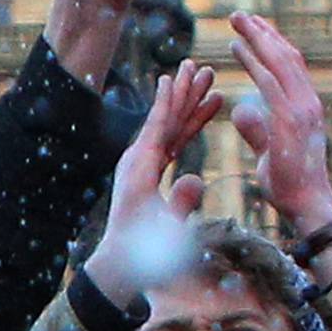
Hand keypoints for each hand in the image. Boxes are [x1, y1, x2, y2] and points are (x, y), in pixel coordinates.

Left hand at [84, 60, 221, 301]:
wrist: (121, 266)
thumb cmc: (143, 254)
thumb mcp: (166, 232)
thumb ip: (180, 205)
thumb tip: (196, 178)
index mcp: (140, 172)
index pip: (156, 129)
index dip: (167, 102)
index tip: (175, 75)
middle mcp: (138, 163)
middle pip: (164, 119)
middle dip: (183, 92)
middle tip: (199, 65)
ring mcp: (144, 166)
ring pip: (172, 126)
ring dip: (191, 102)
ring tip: (209, 77)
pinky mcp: (153, 171)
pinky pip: (175, 141)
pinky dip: (192, 123)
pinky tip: (209, 109)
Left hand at [226, 14, 331, 255]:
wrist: (308, 205)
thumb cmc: (290, 185)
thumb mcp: (269, 151)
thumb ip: (257, 129)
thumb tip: (241, 109)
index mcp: (305, 107)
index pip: (289, 66)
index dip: (272, 45)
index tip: (254, 28)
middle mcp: (308, 101)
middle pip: (286, 55)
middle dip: (262, 32)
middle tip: (239, 13)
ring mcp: (302, 108)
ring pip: (279, 61)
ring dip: (257, 36)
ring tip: (235, 20)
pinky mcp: (289, 119)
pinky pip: (269, 82)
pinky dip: (252, 61)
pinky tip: (234, 47)